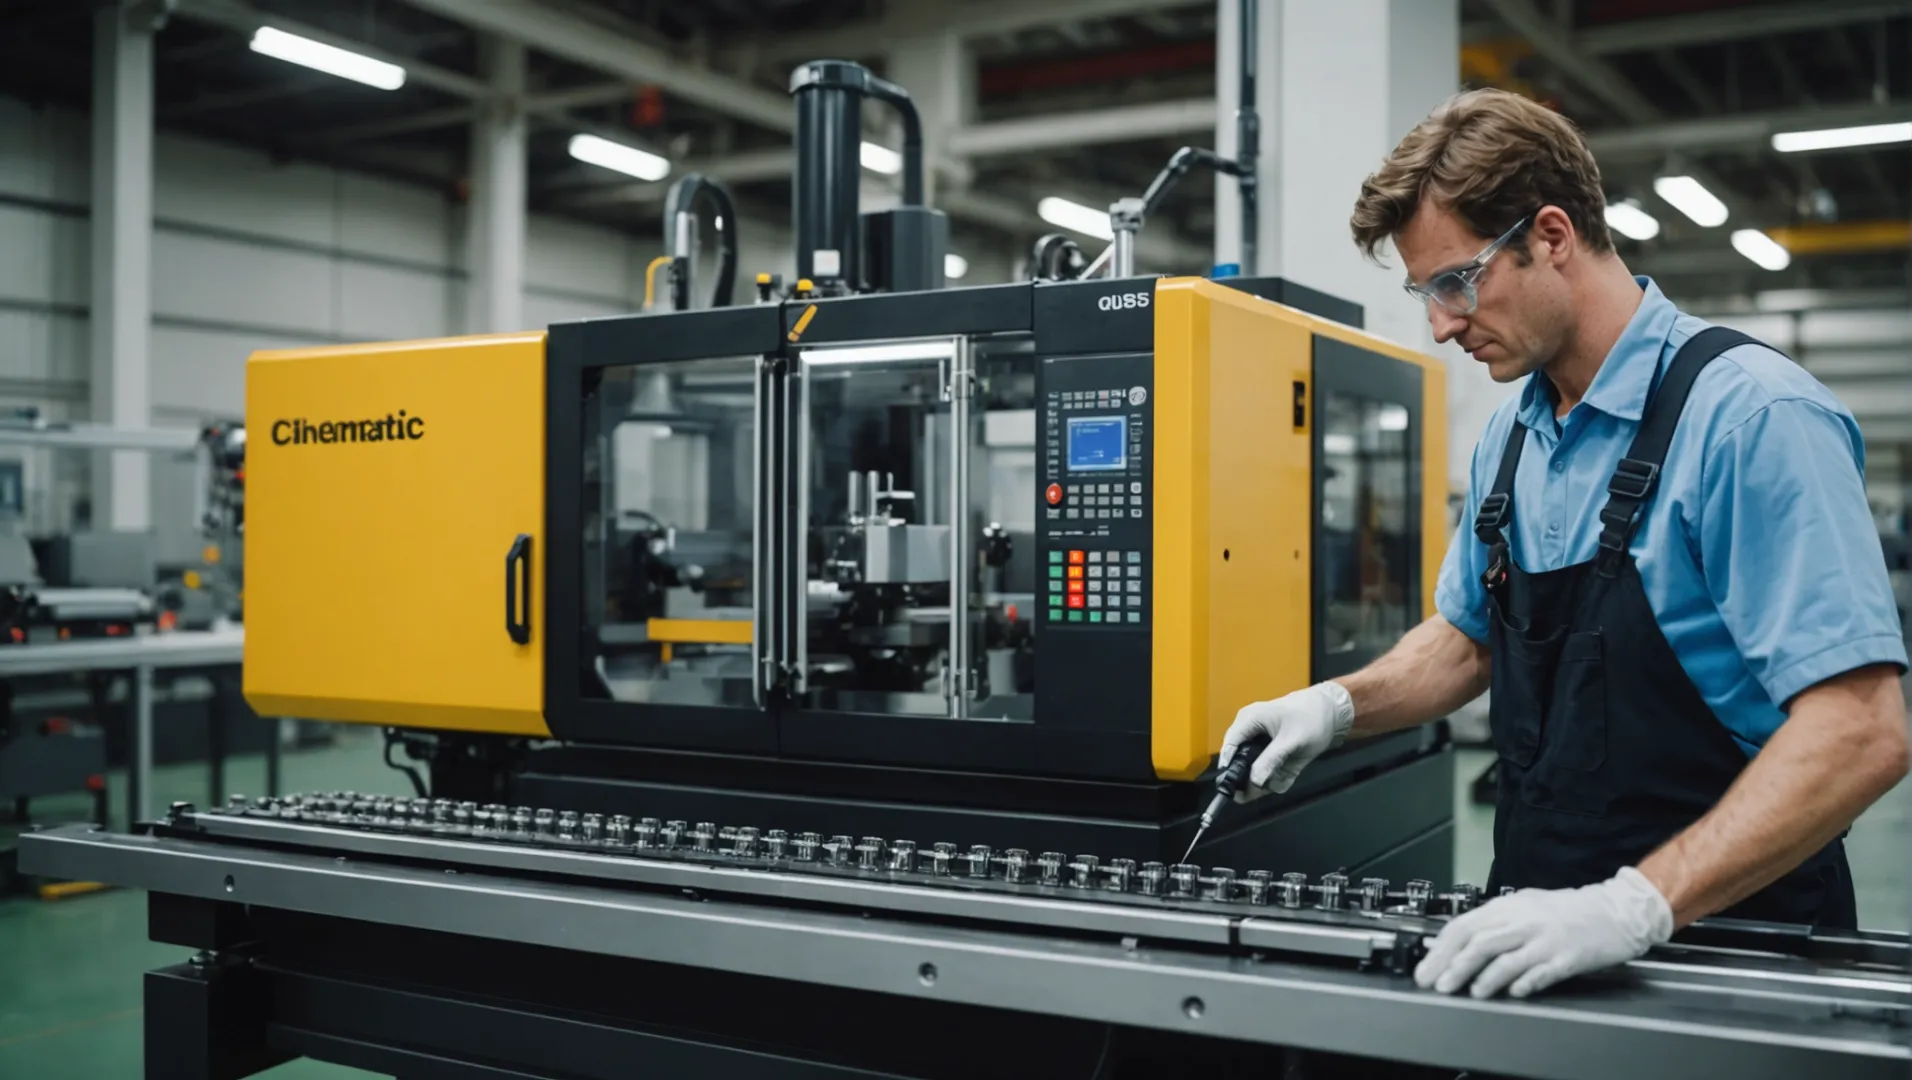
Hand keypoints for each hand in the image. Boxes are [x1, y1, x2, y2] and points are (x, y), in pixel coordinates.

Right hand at [1218, 681, 1354, 798]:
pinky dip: (1274, 778)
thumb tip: (1254, 781)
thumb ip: (1271, 760)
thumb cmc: (1310, 717)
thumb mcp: (1291, 740)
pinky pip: (1266, 771)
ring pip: (1252, 770)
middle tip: (1261, 790)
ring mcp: (1259, 743)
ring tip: (1277, 780)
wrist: (1331, 712)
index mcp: (1248, 720)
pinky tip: (1284, 776)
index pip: (1230, 748)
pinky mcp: (1270, 753)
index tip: (1234, 789)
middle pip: (1239, 762)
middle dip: (1250, 779)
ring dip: (1264, 780)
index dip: (1229, 769)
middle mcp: (1249, 732)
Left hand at [1414, 867, 1672, 998]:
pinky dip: (1523, 983)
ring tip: (1470, 992)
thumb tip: (1460, 940)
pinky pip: (1540, 972)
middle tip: (1437, 985)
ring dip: (1482, 978)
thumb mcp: (1525, 906)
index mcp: (1509, 907)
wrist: (1615, 911)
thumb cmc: (1568, 910)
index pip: (1464, 925)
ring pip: (1504, 958)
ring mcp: (1545, 939)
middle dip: (1452, 966)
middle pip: (1478, 942)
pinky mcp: (1567, 958)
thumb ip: (1495, 922)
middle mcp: (1524, 921)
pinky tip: (1512, 993)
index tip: (1426, 967)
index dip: (1441, 949)